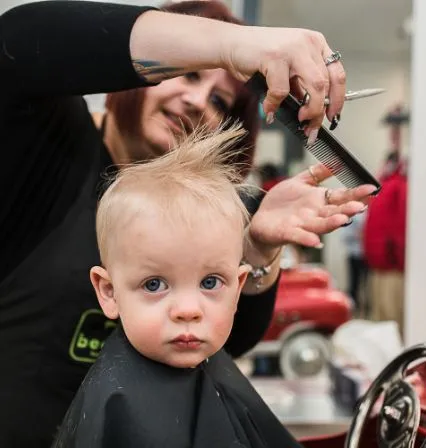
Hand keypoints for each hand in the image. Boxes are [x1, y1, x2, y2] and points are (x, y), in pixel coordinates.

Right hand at [222, 26, 344, 131]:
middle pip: (327, 83)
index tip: (332, 116)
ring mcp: (293, 49)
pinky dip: (275, 105)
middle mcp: (308, 44)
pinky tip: (268, 110)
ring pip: (315, 86)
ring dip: (309, 110)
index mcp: (315, 44)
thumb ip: (300, 85)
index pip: (337, 74)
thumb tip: (310, 111)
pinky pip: (281, 91)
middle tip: (312, 127)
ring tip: (299, 119)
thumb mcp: (287, 69)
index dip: (338, 99)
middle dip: (321, 111)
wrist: (231, 44)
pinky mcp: (275, 57)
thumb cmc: (257, 58)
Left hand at [248, 163, 376, 251]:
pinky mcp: (287, 233)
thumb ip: (317, 173)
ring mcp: (302, 225)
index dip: (356, 193)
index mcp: (319, 201)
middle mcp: (314, 215)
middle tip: (360, 206)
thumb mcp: (298, 183)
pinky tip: (315, 240)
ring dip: (331, 223)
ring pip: (320, 225)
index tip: (371, 189)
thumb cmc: (281, 203)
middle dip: (347, 209)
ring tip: (342, 219)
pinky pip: (298, 236)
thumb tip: (336, 160)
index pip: (341, 197)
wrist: (262, 220)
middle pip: (334, 212)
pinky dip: (306, 238)